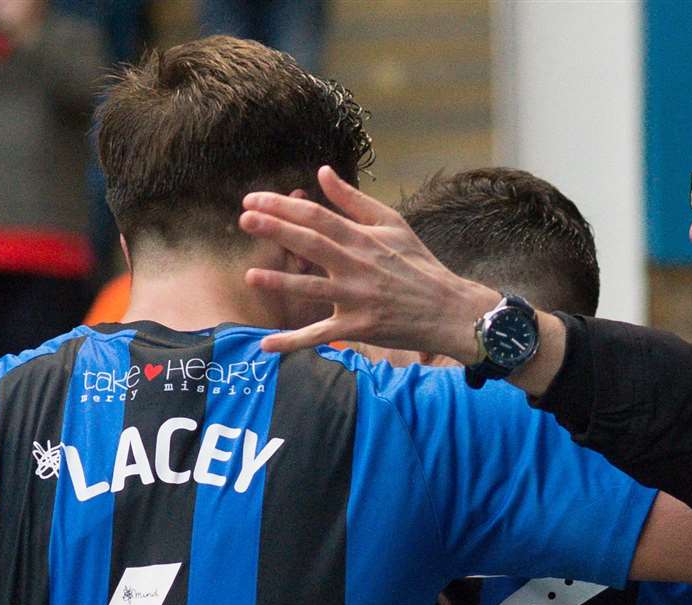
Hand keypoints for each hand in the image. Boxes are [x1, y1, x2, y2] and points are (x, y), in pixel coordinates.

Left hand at [238, 165, 500, 357]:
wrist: (447, 308)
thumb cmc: (417, 264)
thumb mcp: (391, 223)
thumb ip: (353, 200)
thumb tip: (322, 172)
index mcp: (362, 238)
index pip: (317, 216)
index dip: (283, 206)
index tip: (254, 199)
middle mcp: (356, 265)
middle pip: (310, 243)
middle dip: (276, 230)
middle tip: (244, 219)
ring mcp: (356, 298)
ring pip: (312, 289)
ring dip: (280, 283)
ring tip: (250, 275)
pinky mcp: (357, 327)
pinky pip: (320, 335)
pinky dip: (293, 342)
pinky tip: (266, 345)